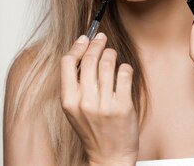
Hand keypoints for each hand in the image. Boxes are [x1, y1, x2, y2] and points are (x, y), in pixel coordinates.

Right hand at [60, 33, 138, 165]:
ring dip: (111, 54)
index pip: (68, 63)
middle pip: (90, 59)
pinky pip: (124, 74)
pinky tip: (123, 71)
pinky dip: (125, 67)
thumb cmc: (92, 130)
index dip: (78, 46)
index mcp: (69, 101)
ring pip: (108, 63)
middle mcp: (84, 102)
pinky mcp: (123, 107)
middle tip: (102, 39)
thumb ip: (75, 84)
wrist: (109, 156)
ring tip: (112, 55)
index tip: (85, 38)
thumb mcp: (74, 110)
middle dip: (97, 44)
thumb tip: (82, 52)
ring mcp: (104, 105)